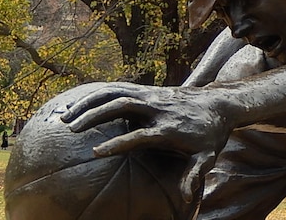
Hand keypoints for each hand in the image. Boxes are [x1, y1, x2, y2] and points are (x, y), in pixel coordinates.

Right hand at [60, 82, 230, 201]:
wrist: (220, 104)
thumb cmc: (211, 135)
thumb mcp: (207, 157)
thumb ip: (194, 175)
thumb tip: (186, 197)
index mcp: (169, 128)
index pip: (140, 135)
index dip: (118, 143)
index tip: (96, 152)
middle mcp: (158, 108)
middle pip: (123, 104)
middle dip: (96, 114)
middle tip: (72, 129)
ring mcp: (152, 96)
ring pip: (116, 92)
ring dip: (89, 101)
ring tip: (65, 117)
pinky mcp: (149, 90)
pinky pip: (119, 88)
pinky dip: (96, 94)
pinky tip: (77, 104)